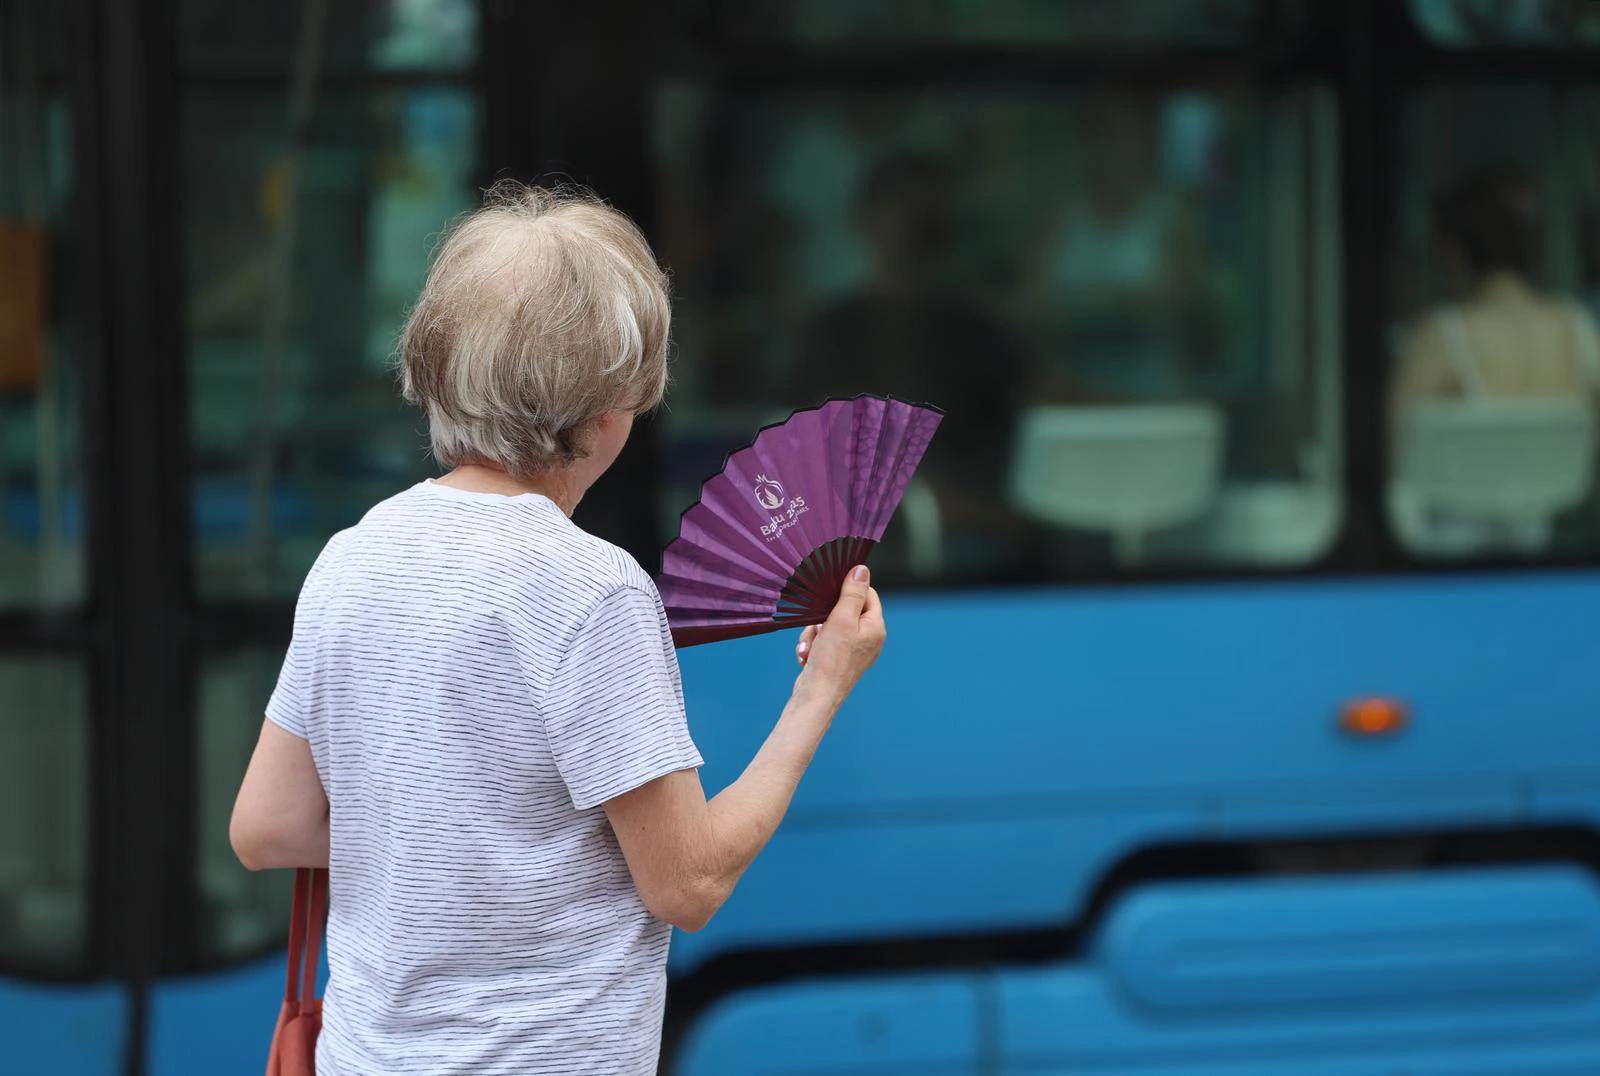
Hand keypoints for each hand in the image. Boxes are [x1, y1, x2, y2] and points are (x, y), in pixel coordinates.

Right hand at [794, 565, 885, 706]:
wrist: (816, 696)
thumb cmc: (831, 659)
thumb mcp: (841, 618)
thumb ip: (852, 592)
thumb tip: (862, 569)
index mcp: (876, 628)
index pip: (868, 594)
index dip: (847, 591)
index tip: (830, 596)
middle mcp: (869, 639)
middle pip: (845, 610)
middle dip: (824, 617)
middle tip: (817, 627)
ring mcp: (855, 651)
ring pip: (831, 626)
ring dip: (815, 633)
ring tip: (810, 646)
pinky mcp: (839, 660)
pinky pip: (825, 642)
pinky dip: (813, 646)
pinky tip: (807, 655)